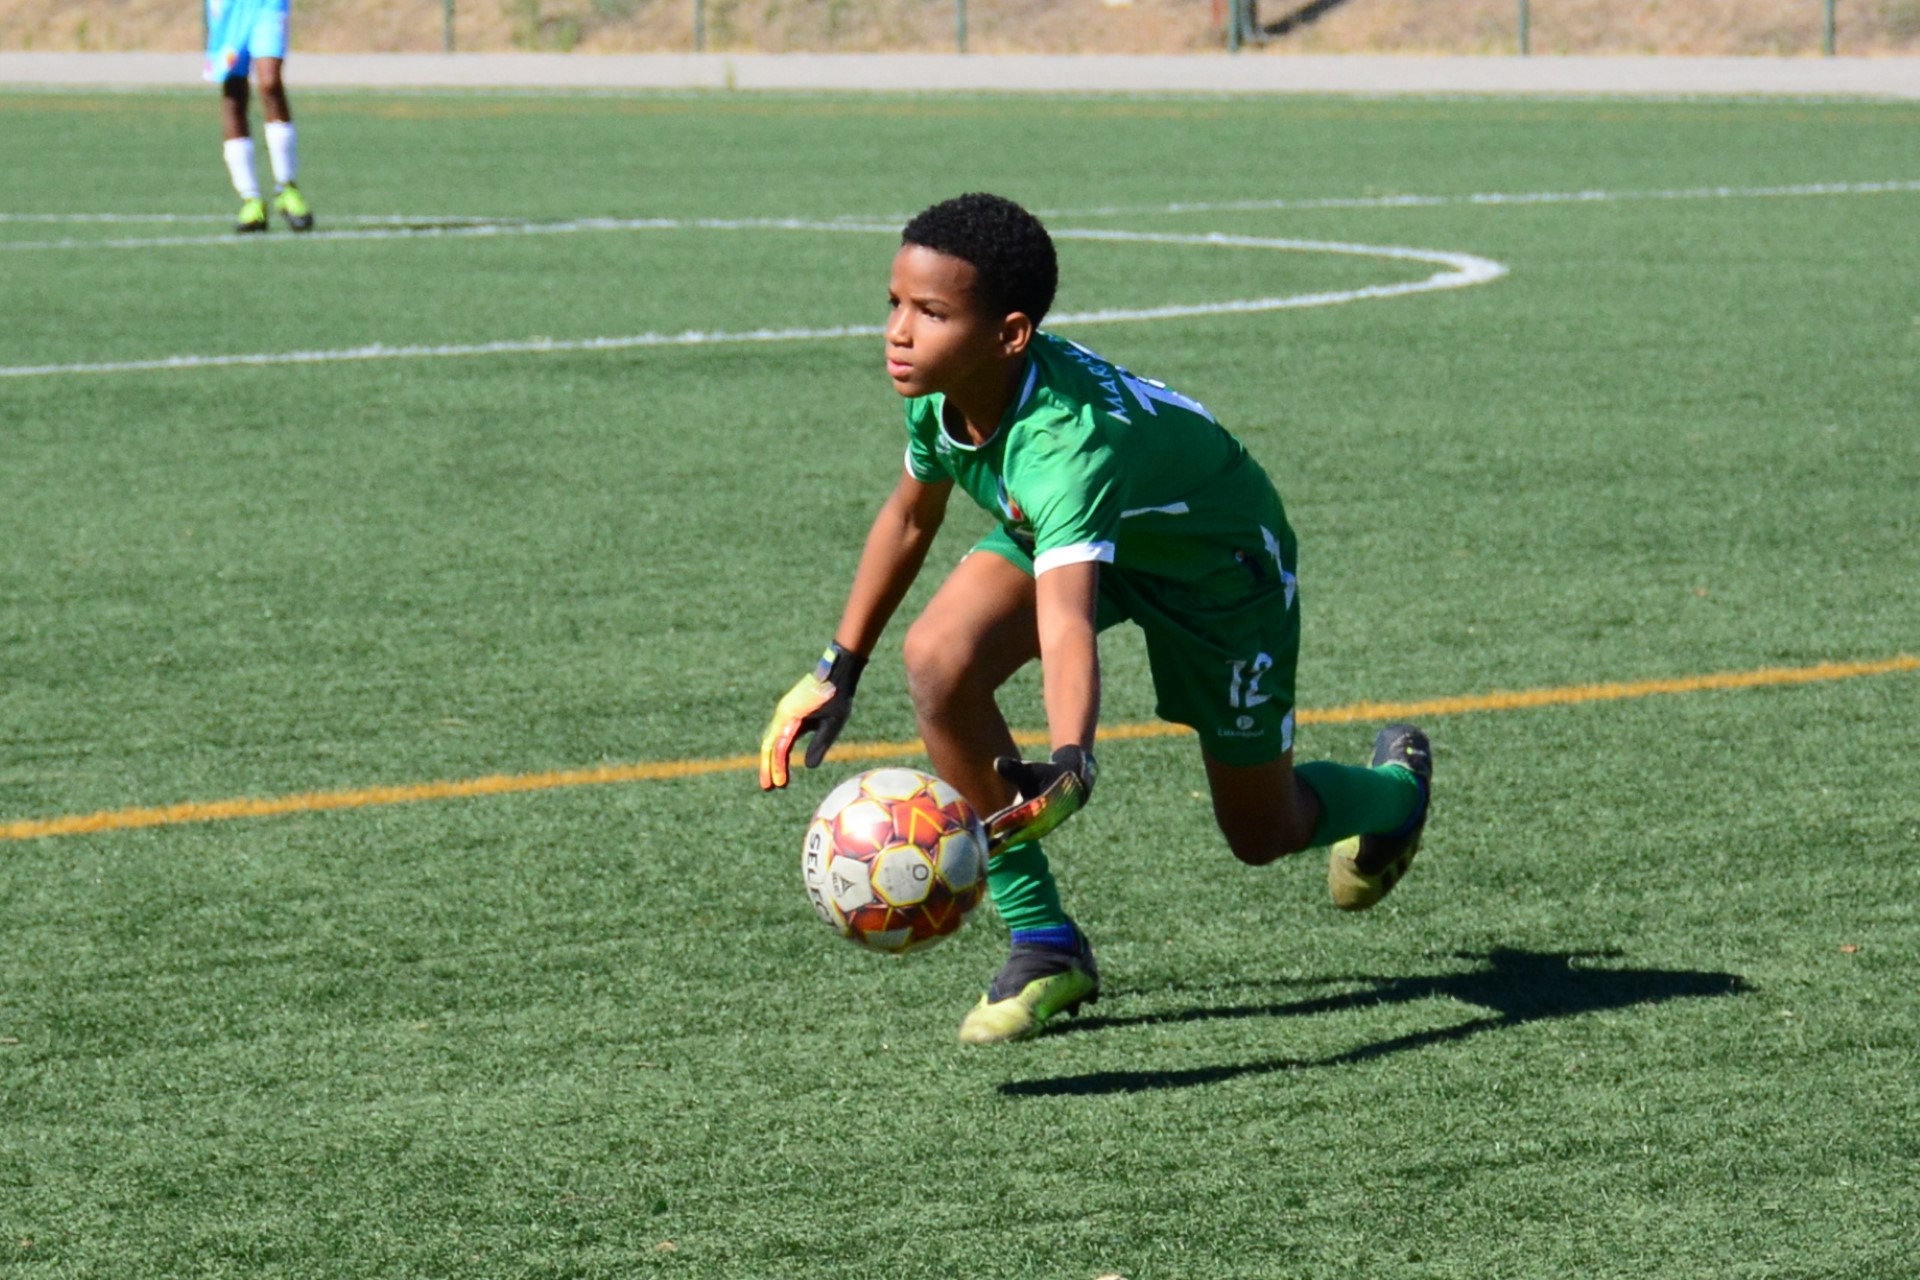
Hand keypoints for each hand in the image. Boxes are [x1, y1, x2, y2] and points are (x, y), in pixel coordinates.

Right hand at [759, 644, 866, 790]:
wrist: (836, 672)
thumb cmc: (837, 698)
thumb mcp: (832, 724)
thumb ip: (820, 745)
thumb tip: (808, 766)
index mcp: (790, 716)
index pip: (779, 747)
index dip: (778, 767)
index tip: (780, 784)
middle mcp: (782, 714)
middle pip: (769, 745)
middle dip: (767, 767)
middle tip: (767, 788)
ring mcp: (784, 711)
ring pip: (771, 739)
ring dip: (770, 759)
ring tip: (771, 780)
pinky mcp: (789, 710)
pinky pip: (778, 733)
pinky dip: (776, 748)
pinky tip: (780, 760)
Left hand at [985, 745, 1096, 850]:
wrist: (1072, 788)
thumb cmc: (1047, 774)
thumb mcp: (1033, 769)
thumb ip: (1014, 768)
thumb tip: (997, 763)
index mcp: (1040, 806)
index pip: (1016, 816)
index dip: (1001, 822)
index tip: (985, 827)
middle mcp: (1039, 822)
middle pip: (1012, 834)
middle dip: (994, 842)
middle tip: (975, 848)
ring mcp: (1037, 830)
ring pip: (1013, 840)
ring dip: (995, 847)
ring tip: (976, 852)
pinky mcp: (1034, 833)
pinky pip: (1015, 839)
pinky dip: (1001, 844)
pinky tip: (985, 849)